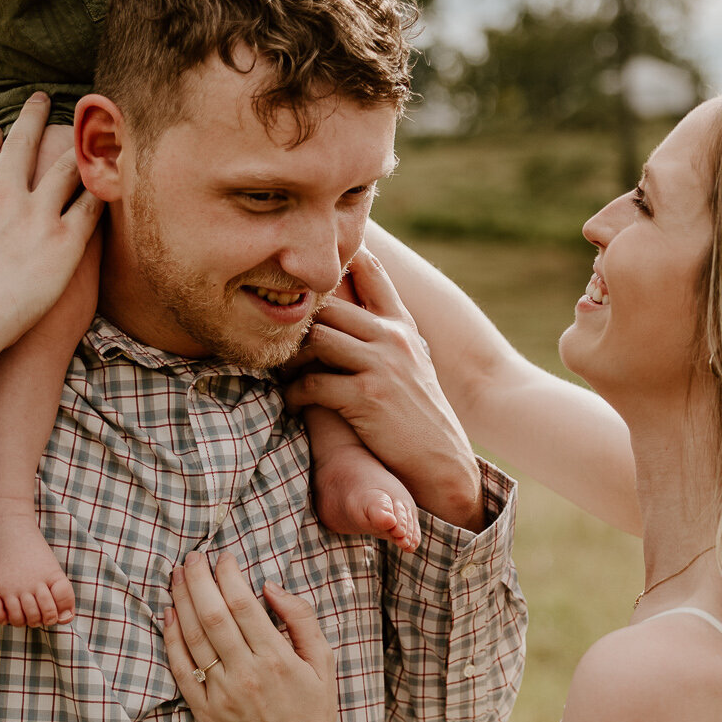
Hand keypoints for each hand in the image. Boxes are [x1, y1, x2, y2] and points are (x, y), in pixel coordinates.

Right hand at [0, 94, 103, 379]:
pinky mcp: (64, 240)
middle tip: (40, 98)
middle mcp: (3, 197)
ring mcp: (35, 215)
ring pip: (64, 166)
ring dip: (78, 143)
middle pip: (21, 145)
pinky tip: (114, 175)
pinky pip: (90, 205)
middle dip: (32, 117)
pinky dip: (102, 186)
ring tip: (88, 128)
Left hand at [164, 552, 341, 721]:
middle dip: (198, 579)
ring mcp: (222, 694)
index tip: (222, 558)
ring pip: (193, 637)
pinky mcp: (205, 712)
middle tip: (192, 558)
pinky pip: (181, 669)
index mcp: (276, 659)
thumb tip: (270, 587)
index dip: (228, 575)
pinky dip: (172, 640)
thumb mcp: (324, 663)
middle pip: (212, 614)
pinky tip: (169, 616)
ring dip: (181, 601)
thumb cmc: (314, 713)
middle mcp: (245, 674)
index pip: (242, 604)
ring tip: (176, 577)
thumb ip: (301, 620)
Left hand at [287, 250, 483, 530]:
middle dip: (299, 322)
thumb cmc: (417, 416)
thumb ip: (385, 336)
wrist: (442, 462)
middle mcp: (393, 337)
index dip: (339, 259)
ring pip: (316, 338)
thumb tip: (350, 317)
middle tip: (279, 341)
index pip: (371, 270)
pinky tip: (294, 403)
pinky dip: (295, 394)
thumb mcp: (411, 364)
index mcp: (401, 326)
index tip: (308, 270)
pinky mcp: (367, 396)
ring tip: (285, 373)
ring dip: (292, 358)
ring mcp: (382, 365)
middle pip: (328, 304)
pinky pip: (313, 383)